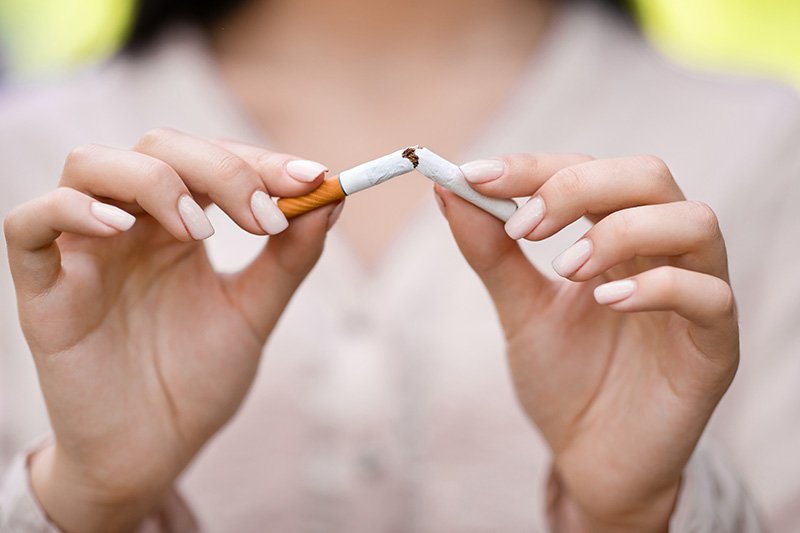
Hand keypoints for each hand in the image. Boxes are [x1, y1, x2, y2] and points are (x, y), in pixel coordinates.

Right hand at [3, 128, 339, 531]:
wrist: (154, 451)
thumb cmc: (198, 380)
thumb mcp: (254, 313)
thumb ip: (289, 258)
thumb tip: (330, 199)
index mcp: (180, 224)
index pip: (212, 159)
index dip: (260, 161)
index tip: (314, 179)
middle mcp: (132, 225)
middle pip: (159, 147)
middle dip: (221, 169)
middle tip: (265, 216)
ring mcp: (84, 251)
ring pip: (91, 164)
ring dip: (153, 180)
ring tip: (199, 231)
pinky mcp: (43, 289)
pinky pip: (28, 223)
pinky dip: (71, 210)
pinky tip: (120, 229)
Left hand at [438, 154, 737, 530]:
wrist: (590, 458)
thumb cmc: (563, 379)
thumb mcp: (520, 310)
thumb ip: (491, 253)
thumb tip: (447, 191)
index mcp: (614, 236)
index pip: (586, 170)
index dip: (533, 167)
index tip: (476, 177)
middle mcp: (660, 253)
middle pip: (647, 176)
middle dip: (579, 187)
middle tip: (525, 228)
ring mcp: (694, 295)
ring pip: (692, 221)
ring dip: (622, 231)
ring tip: (567, 269)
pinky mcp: (714, 346)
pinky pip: (709, 294)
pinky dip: (658, 286)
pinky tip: (607, 303)